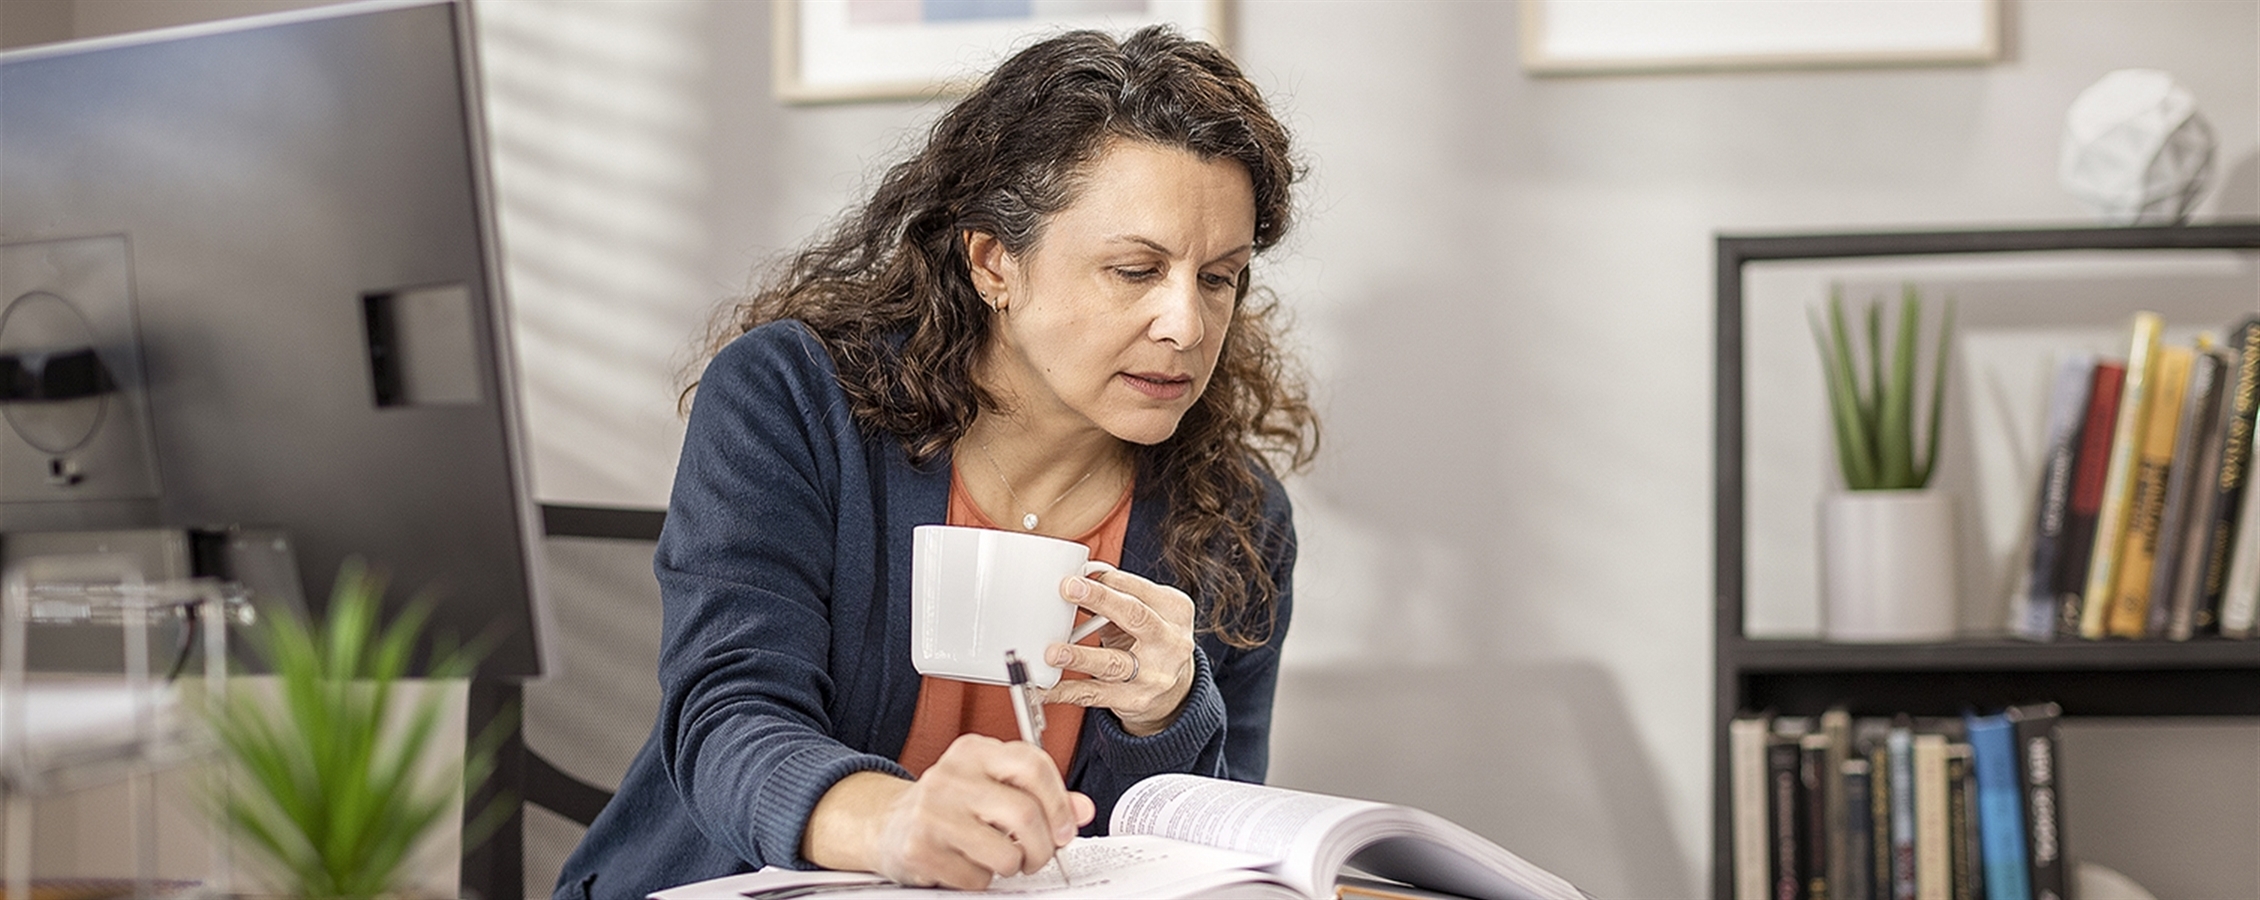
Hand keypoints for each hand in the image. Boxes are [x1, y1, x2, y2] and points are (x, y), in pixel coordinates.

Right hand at [804, 735, 1093, 888]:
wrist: (888, 825)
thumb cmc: (950, 806)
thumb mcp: (994, 788)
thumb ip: (1041, 795)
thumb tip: (1082, 810)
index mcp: (974, 751)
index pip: (1033, 765)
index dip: (1060, 804)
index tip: (1065, 829)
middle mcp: (951, 775)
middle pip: (1025, 814)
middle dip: (1042, 847)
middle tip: (1037, 856)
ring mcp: (933, 812)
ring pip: (1005, 853)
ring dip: (1013, 867)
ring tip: (1002, 861)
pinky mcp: (920, 849)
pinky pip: (976, 878)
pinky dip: (981, 881)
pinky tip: (969, 865)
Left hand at [1042, 566, 1196, 735]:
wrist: (1176, 689)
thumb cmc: (1151, 639)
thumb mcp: (1145, 612)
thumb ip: (1118, 597)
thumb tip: (1076, 582)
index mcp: (1175, 610)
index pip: (1139, 589)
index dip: (1106, 581)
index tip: (1075, 576)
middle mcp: (1169, 642)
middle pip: (1136, 617)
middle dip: (1101, 600)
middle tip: (1068, 589)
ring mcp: (1154, 674)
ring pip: (1113, 662)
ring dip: (1080, 656)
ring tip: (1053, 652)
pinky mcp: (1134, 700)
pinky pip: (1095, 694)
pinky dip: (1066, 691)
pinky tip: (1045, 687)